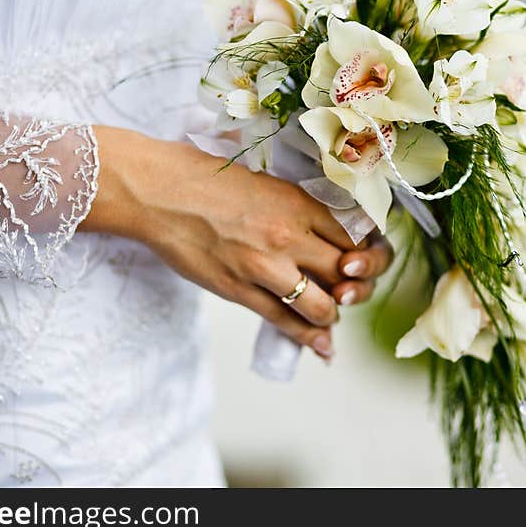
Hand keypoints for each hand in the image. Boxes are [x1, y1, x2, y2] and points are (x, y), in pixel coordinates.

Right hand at [83, 126, 391, 360]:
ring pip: (322, 306)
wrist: (160, 191)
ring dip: (331, 317)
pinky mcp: (240, 290)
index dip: (364, 257)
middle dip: (354, 290)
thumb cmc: (208, 179)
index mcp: (300, 204)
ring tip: (327, 318)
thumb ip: (298, 208)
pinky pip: (285, 321)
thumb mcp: (267, 183)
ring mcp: (265, 266)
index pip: (355, 239)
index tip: (360, 265)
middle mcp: (290, 236)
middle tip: (348, 294)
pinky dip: (308, 338)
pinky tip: (320, 347)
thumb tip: (323, 232)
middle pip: (346, 274)